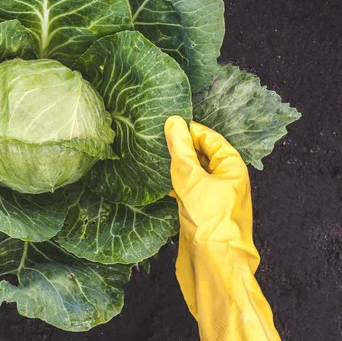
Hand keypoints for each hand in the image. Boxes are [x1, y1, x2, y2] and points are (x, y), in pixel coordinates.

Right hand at [164, 116, 256, 254]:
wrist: (213, 266)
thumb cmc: (210, 221)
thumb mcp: (191, 178)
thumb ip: (181, 149)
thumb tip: (173, 122)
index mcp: (233, 169)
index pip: (212, 139)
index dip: (190, 129)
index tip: (168, 124)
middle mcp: (227, 182)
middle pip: (203, 156)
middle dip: (182, 148)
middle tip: (157, 139)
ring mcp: (214, 200)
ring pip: (194, 176)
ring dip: (176, 168)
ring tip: (154, 158)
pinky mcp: (202, 216)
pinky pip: (187, 193)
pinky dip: (174, 186)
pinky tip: (158, 184)